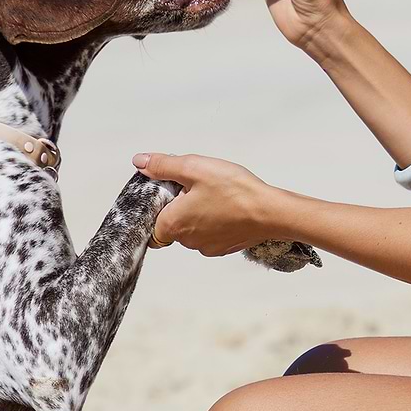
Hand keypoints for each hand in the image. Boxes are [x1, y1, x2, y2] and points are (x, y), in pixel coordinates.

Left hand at [132, 152, 287, 256]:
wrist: (270, 212)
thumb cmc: (235, 191)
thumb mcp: (195, 168)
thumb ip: (163, 165)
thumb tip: (140, 162)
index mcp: (173, 222)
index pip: (150, 225)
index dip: (157, 208)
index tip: (170, 193)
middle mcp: (187, 241)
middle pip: (172, 225)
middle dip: (180, 207)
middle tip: (197, 187)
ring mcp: (206, 247)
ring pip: (192, 230)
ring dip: (198, 215)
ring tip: (216, 196)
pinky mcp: (224, 248)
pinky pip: (210, 235)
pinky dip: (215, 222)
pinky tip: (227, 208)